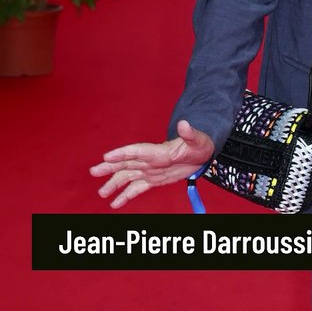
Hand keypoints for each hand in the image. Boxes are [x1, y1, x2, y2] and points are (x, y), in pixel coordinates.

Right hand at [90, 120, 214, 208]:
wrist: (202, 154)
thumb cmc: (200, 144)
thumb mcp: (197, 139)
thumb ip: (189, 133)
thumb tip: (184, 123)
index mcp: (158, 151)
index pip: (137, 151)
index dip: (122, 153)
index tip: (107, 156)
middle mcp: (150, 161)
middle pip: (126, 163)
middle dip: (110, 167)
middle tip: (94, 171)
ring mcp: (150, 170)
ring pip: (128, 177)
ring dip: (114, 184)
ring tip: (101, 193)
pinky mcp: (154, 180)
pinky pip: (137, 188)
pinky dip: (126, 196)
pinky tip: (115, 204)